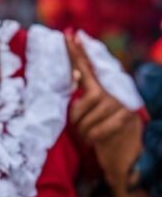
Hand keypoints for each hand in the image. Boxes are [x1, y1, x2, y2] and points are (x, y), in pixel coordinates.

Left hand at [66, 34, 142, 184]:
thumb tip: (75, 80)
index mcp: (108, 91)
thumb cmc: (103, 138)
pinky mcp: (127, 120)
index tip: (70, 34)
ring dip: (83, 129)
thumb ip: (86, 98)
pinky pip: (97, 128)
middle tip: (79, 128)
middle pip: (87, 96)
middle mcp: (118, 94)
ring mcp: (124, 107)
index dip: (79, 53)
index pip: (89, 69)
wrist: (125, 162)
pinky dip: (92, 137)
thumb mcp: (91, 116)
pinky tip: (97, 141)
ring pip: (90, 113)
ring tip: (89, 136)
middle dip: (77, 115)